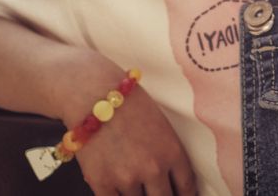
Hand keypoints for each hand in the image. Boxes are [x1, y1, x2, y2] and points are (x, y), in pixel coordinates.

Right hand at [66, 70, 197, 195]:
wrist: (91, 92)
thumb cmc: (128, 103)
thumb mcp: (161, 126)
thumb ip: (168, 155)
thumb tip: (170, 180)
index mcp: (172, 152)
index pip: (186, 188)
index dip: (184, 195)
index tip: (180, 195)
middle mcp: (153, 169)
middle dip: (161, 195)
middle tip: (155, 190)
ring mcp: (126, 178)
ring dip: (135, 193)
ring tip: (130, 177)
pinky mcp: (101, 183)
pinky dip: (115, 195)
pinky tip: (115, 186)